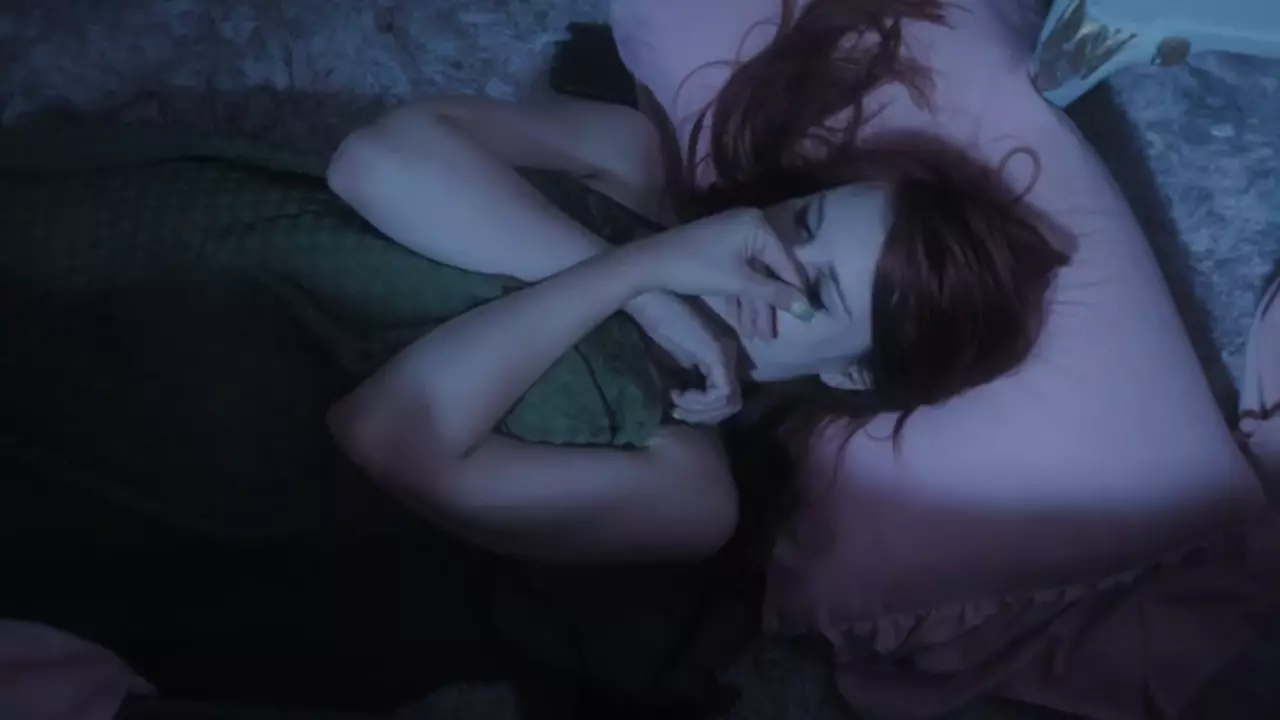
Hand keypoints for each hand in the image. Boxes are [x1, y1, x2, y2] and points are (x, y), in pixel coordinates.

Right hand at [627, 292, 741, 423]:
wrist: (648, 298)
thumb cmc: (655, 323)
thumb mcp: (672, 360)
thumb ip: (684, 380)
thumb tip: (683, 410)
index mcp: (721, 355)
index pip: (727, 397)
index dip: (704, 412)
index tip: (676, 407)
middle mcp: (730, 354)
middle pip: (732, 404)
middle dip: (704, 416)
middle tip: (677, 411)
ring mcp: (726, 353)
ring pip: (730, 403)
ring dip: (700, 411)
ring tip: (676, 402)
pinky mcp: (716, 354)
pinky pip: (721, 393)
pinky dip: (700, 401)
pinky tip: (678, 393)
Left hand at [629, 208, 813, 319]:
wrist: (651, 262)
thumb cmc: (697, 267)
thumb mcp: (738, 282)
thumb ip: (773, 294)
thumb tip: (806, 309)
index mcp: (758, 226)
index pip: (786, 262)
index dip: (795, 292)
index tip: (807, 317)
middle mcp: (750, 225)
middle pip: (769, 271)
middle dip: (770, 306)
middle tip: (773, 335)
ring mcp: (734, 236)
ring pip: (753, 275)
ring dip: (755, 306)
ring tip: (758, 337)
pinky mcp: (721, 247)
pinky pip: (739, 272)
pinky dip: (741, 295)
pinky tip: (744, 323)